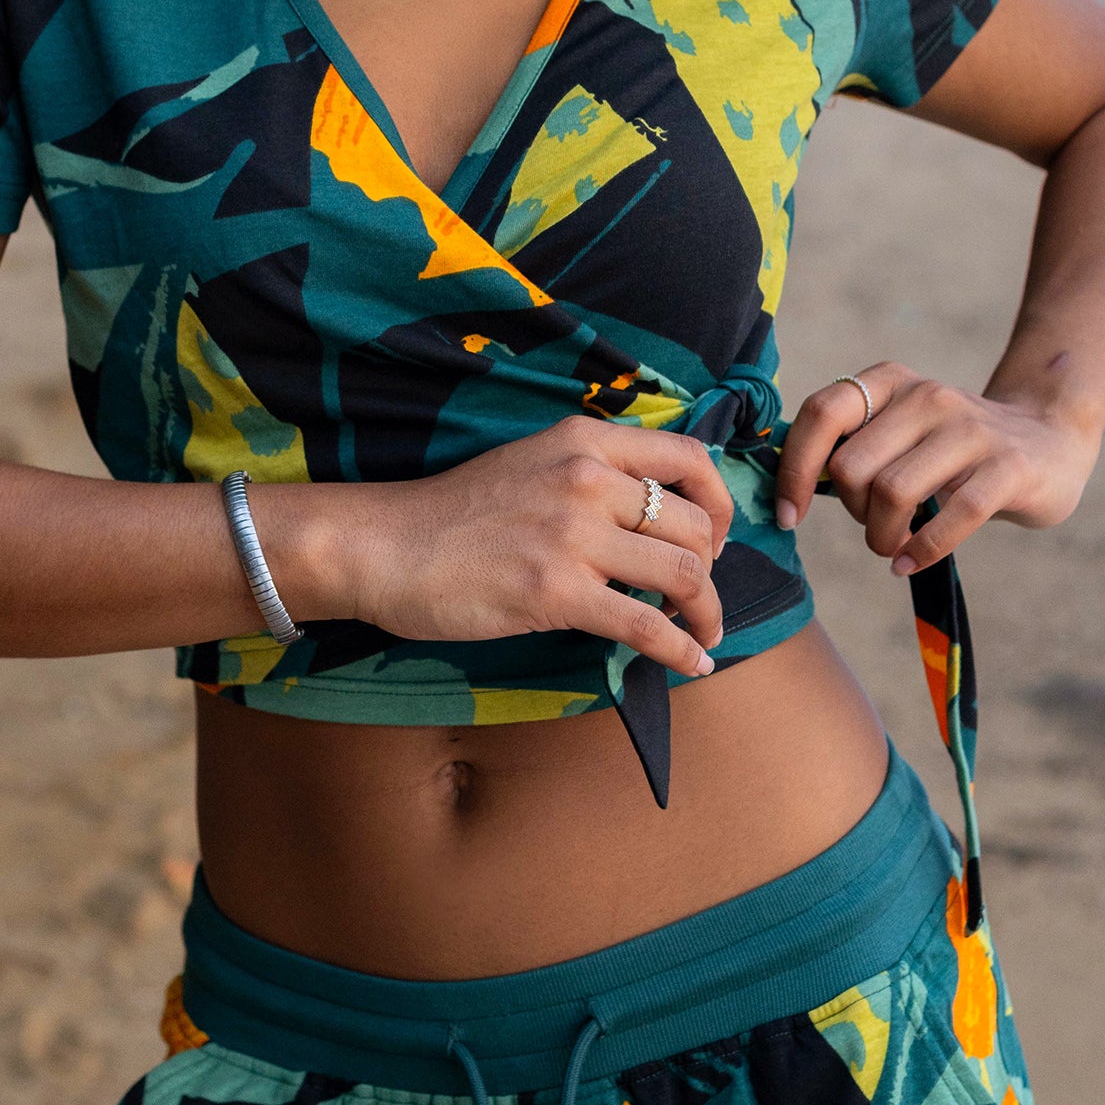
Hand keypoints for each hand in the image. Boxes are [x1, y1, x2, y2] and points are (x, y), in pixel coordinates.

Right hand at [315, 418, 735, 677]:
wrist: (386, 546)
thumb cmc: (454, 511)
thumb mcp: (530, 462)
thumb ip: (589, 474)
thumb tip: (652, 513)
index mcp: (583, 441)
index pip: (689, 457)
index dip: (719, 502)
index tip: (714, 535)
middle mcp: (587, 478)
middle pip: (693, 525)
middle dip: (712, 568)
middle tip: (699, 594)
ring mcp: (573, 535)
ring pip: (683, 574)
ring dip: (709, 612)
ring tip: (706, 634)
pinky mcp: (557, 593)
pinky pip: (646, 626)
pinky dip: (682, 650)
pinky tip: (693, 664)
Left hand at [774, 364, 1100, 575]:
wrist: (1052, 438)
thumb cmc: (954, 448)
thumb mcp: (901, 429)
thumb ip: (852, 445)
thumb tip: (789, 489)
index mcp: (891, 381)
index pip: (821, 414)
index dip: (794, 470)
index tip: (790, 516)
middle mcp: (928, 396)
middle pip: (851, 467)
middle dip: (849, 512)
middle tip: (872, 526)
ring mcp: (971, 429)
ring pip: (891, 493)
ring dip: (880, 537)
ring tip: (891, 546)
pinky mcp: (1007, 467)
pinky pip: (950, 517)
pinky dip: (920, 550)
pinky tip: (909, 561)